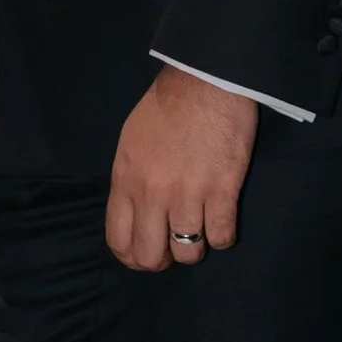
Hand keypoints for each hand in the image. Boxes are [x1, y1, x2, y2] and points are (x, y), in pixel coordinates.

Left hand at [106, 67, 256, 271]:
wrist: (204, 81)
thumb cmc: (166, 108)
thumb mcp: (130, 144)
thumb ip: (129, 180)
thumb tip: (134, 211)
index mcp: (125, 181)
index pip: (118, 241)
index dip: (132, 257)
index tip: (146, 254)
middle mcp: (152, 194)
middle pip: (150, 256)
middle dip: (163, 260)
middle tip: (175, 247)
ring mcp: (187, 194)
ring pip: (188, 252)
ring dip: (195, 248)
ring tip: (201, 231)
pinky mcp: (222, 190)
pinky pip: (221, 236)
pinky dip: (223, 236)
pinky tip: (222, 222)